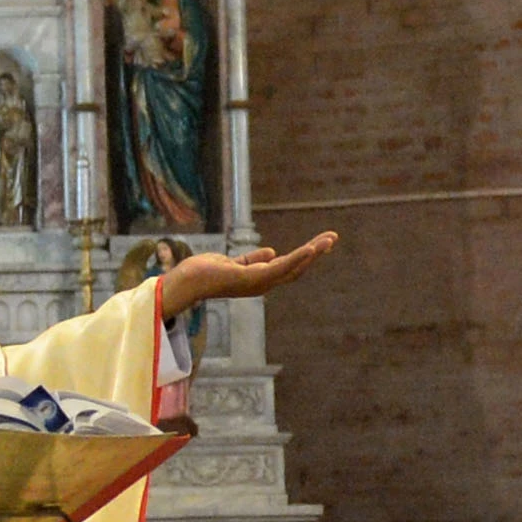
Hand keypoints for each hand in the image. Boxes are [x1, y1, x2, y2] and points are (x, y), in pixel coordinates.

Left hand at [151, 229, 340, 315]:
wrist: (188, 280)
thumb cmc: (205, 272)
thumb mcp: (234, 262)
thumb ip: (252, 259)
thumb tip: (271, 252)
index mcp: (260, 279)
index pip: (289, 267)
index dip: (306, 256)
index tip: (322, 242)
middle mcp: (263, 284)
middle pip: (296, 268)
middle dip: (316, 253)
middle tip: (333, 237)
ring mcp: (259, 283)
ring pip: (293, 267)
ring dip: (312, 253)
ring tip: (328, 240)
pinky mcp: (253, 279)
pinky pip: (280, 268)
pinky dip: (297, 259)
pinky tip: (310, 249)